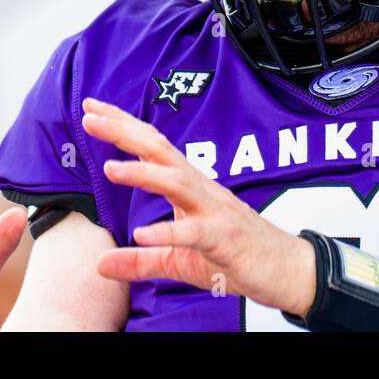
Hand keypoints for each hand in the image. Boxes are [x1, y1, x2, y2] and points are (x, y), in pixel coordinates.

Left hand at [81, 98, 316, 316]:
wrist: (287, 270)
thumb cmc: (236, 255)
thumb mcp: (179, 260)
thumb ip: (140, 260)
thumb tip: (99, 264)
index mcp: (189, 188)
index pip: (153, 149)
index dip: (123, 127)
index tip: (92, 109)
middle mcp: (201, 191)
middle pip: (161, 153)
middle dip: (126, 133)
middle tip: (91, 116)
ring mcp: (215, 212)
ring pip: (178, 184)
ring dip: (144, 174)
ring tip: (110, 169)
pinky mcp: (224, 240)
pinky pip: (195, 234)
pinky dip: (169, 231)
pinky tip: (143, 233)